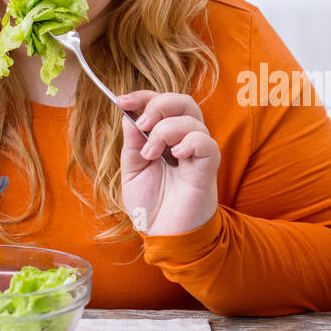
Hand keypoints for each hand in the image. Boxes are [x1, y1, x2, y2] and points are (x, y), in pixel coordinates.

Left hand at [117, 90, 219, 235]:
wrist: (165, 234)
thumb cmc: (152, 204)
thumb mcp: (132, 170)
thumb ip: (132, 143)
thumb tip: (128, 115)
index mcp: (165, 137)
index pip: (160, 102)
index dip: (143, 96)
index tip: (122, 101)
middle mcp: (184, 139)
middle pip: (182, 101)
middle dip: (158, 104)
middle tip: (142, 124)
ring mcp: (197, 151)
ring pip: (191, 119)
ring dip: (165, 130)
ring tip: (151, 153)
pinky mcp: (208, 166)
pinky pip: (205, 142)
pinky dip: (189, 142)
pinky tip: (176, 156)